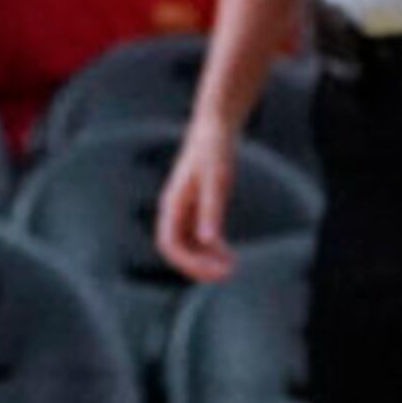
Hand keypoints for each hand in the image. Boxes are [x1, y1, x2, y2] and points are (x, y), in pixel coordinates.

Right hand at [154, 119, 237, 282]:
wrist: (215, 128)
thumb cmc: (214, 151)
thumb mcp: (216, 181)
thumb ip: (210, 211)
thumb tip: (209, 241)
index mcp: (172, 205)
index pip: (170, 244)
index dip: (189, 263)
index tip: (214, 272)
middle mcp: (174, 210)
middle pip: (177, 249)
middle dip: (198, 266)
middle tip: (227, 274)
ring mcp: (183, 210)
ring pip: (188, 245)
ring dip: (206, 259)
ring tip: (231, 267)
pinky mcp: (195, 207)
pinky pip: (198, 236)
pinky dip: (211, 249)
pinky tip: (228, 254)